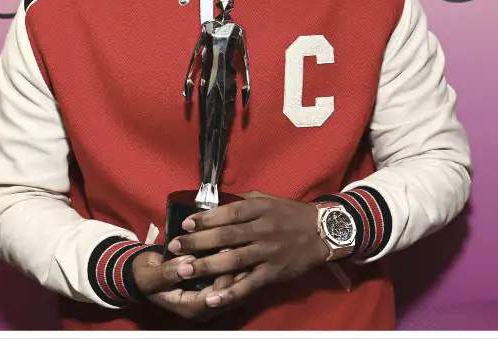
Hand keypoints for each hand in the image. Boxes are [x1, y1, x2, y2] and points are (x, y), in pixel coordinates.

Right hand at [129, 249, 241, 320]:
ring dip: (239, 269)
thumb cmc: (146, 276)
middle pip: (229, 295)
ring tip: (241, 246)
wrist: (145, 275)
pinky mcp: (214, 288)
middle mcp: (204, 308)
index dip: (223, 280)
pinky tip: (238, 249)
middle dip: (236, 273)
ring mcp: (211, 299)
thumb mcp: (150, 275)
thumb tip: (186, 267)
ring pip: (234, 289)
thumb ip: (167, 273)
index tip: (224, 254)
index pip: (214, 299)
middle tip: (238, 248)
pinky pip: (230, 281)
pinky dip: (235, 267)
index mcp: (189, 309)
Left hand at [165, 191, 330, 309]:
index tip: (186, 224)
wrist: (323, 232)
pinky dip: (231, 293)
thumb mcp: (267, 200)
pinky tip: (212, 298)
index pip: (229, 213)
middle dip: (197, 242)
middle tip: (174, 247)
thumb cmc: (290, 214)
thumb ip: (242, 202)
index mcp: (260, 209)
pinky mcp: (273, 273)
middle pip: (226, 236)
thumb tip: (215, 203)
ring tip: (184, 270)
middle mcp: (263, 230)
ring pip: (234, 260)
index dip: (206, 218)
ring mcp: (268, 253)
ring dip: (207, 266)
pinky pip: (249, 284)